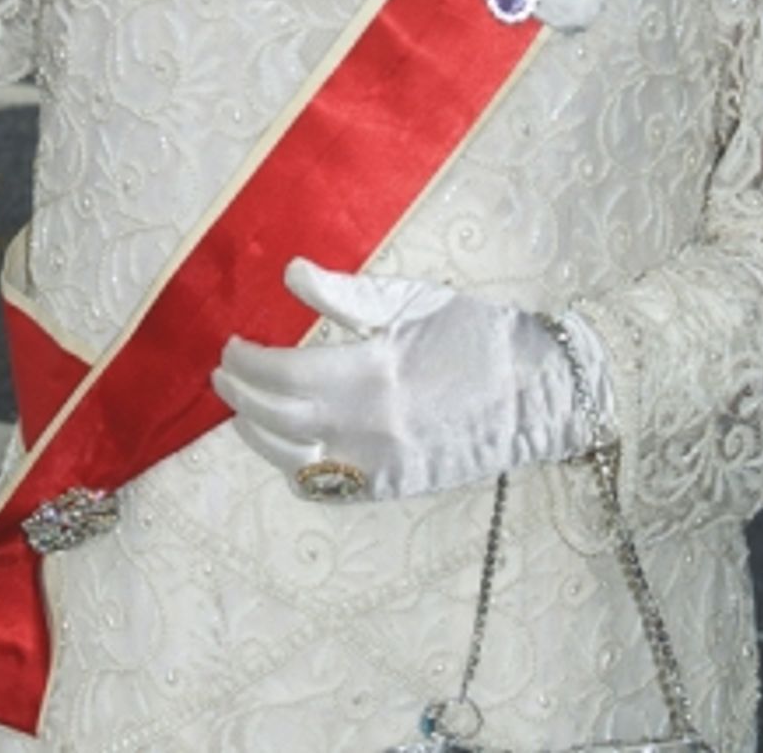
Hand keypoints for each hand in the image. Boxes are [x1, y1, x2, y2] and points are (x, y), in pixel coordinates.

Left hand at [212, 258, 612, 500]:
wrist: (539, 392)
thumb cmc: (477, 333)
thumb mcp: (412, 299)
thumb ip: (345, 294)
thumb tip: (290, 273)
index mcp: (373, 373)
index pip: (284, 374)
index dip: (248, 361)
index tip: (232, 345)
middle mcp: (369, 428)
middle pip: (278, 418)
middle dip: (241, 396)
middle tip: (224, 373)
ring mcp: (379, 466)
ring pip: (292, 462)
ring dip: (257, 435)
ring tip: (242, 409)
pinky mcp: (393, 489)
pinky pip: (325, 489)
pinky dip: (293, 470)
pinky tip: (285, 447)